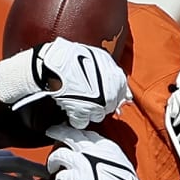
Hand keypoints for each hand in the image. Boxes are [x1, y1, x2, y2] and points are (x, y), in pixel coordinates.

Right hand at [12, 38, 128, 127]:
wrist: (54, 62)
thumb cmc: (75, 56)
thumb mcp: (101, 58)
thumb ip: (113, 74)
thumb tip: (125, 93)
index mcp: (117, 80)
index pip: (120, 95)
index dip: (109, 94)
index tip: (100, 92)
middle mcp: (110, 95)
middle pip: (109, 107)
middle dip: (100, 102)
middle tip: (86, 94)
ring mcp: (96, 106)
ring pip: (97, 116)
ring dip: (89, 110)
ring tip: (77, 99)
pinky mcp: (80, 114)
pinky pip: (81, 122)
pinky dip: (76, 117)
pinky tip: (70, 107)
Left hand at [45, 123, 151, 179]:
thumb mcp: (122, 165)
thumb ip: (107, 157)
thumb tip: (97, 158)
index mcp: (108, 147)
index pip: (87, 134)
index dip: (76, 133)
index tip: (70, 134)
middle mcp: (94, 151)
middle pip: (71, 135)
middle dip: (58, 132)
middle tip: (51, 132)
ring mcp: (83, 163)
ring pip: (59, 153)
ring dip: (53, 161)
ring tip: (53, 168)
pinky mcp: (75, 179)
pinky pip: (59, 177)